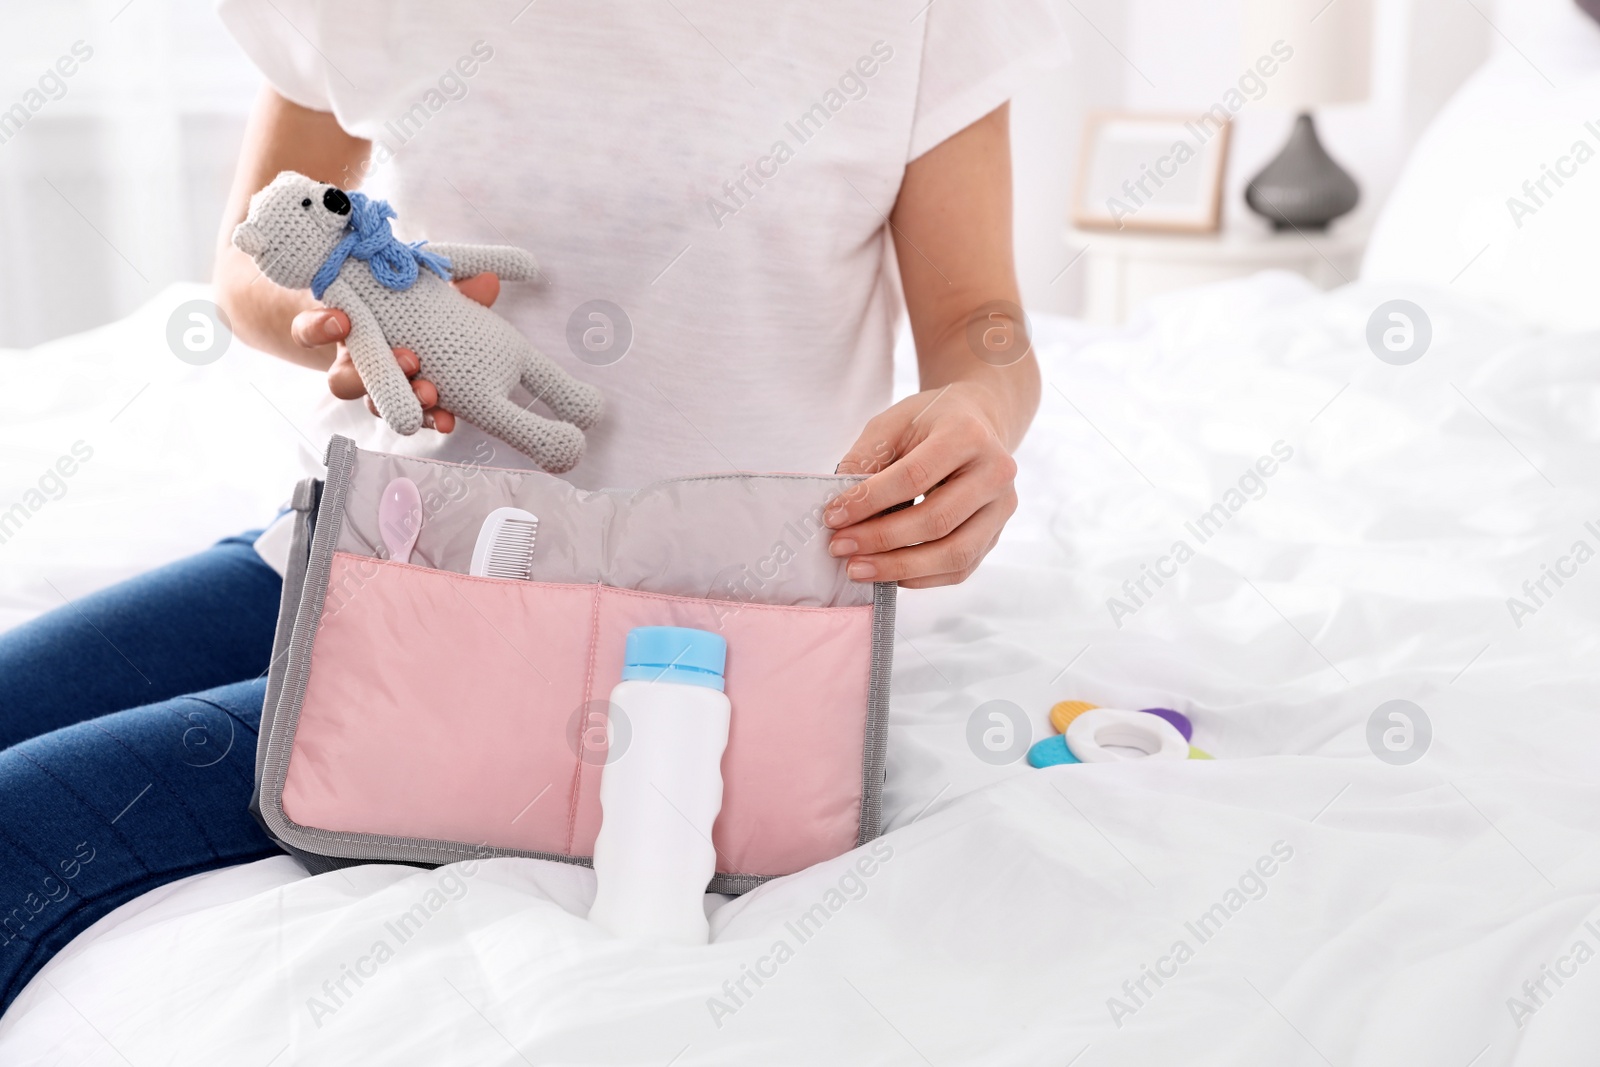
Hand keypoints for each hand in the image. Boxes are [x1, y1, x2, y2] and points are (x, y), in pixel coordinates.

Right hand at [292, 273, 502, 431]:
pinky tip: (447, 421)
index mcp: (342, 325)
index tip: (341, 320)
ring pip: (373, 405)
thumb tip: (487, 282)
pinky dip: (429, 418)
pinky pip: (408, 417)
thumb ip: (447, 284)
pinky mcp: (399, 406)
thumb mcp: (416, 285)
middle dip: (373, 376)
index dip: (320, 328)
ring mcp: (373, 389)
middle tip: (410, 362)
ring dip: (404, 401)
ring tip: (433, 396)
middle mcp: (349, 363)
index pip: (310, 331)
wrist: (392, 326)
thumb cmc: (396, 301)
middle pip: (343, 381)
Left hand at [825, 383, 1019, 587]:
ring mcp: (1001, 508)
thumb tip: (841, 507)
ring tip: (857, 569)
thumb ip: (865, 458)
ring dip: (900, 568)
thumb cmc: (930, 422)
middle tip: (839, 547)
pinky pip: (960, 569)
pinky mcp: (996, 534)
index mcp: (967, 435)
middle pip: (936, 521)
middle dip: (880, 539)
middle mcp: (994, 473)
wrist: (977, 421)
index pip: (914, 477)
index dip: (870, 501)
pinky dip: (921, 578)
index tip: (832, 517)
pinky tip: (888, 574)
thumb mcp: (893, 423)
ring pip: (954, 554)